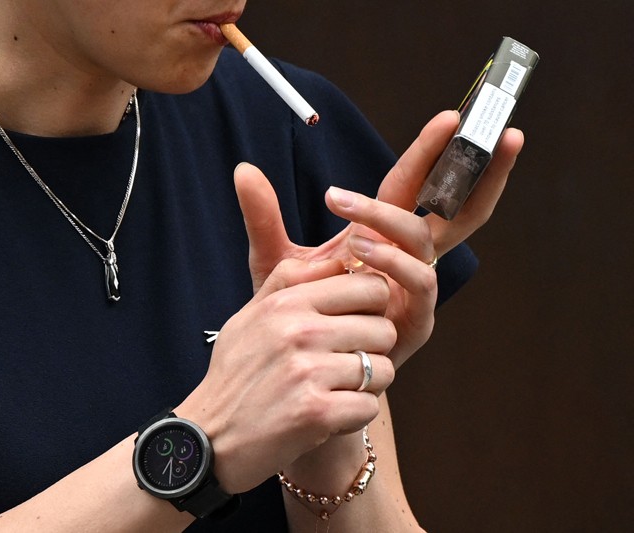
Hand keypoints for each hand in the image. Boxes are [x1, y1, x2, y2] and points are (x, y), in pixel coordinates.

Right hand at [175, 258, 396, 493]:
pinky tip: (329, 416)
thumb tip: (336, 260)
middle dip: (373, 349)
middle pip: (383, 327)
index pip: (368, 286)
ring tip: (336, 391)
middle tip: (346, 365)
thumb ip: (288, 282)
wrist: (208, 439)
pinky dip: (355, 415)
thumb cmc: (234, 377)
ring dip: (366, 386)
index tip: (355, 324)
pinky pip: (370, 406)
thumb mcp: (248, 317)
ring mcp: (308, 372)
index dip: (372, 307)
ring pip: (382, 368)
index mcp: (286, 303)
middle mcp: (298, 332)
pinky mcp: (316, 413)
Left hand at [234, 110, 524, 365]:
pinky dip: (394, 262)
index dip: (432, 152)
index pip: (413, 183)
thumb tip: (242, 169)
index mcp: (384, 233)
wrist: (303, 367)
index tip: (449, 118)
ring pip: (426, 242)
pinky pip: (419, 283)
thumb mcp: (275, 259)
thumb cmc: (299, 312)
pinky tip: (361, 253)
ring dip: (395, 221)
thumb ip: (263, 216)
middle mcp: (409, 255)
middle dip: (483, 172)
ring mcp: (415, 287)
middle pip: (459, 209)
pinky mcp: (415, 319)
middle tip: (497, 136)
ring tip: (352, 218)